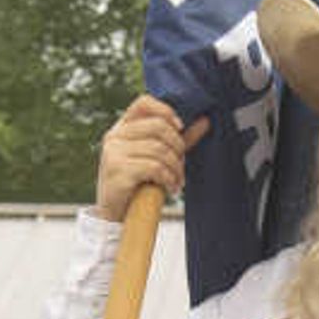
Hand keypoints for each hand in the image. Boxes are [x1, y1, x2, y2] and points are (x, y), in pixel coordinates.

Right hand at [92, 97, 204, 218]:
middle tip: (181, 165)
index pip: (143, 103)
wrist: (115, 215)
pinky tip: (170, 188)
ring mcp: (113, 153)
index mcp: (122, 128)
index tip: (180, 128)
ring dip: (176, 168)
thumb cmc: (138, 184)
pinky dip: (168, 178)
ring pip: (159, 149)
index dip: (166, 111)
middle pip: (158, 127)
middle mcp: (114, 136)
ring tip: (177, 181)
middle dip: (178, 146)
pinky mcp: (117, 171)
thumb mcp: (156, 158)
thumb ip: (178, 139)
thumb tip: (204, 121)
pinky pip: (153, 167)